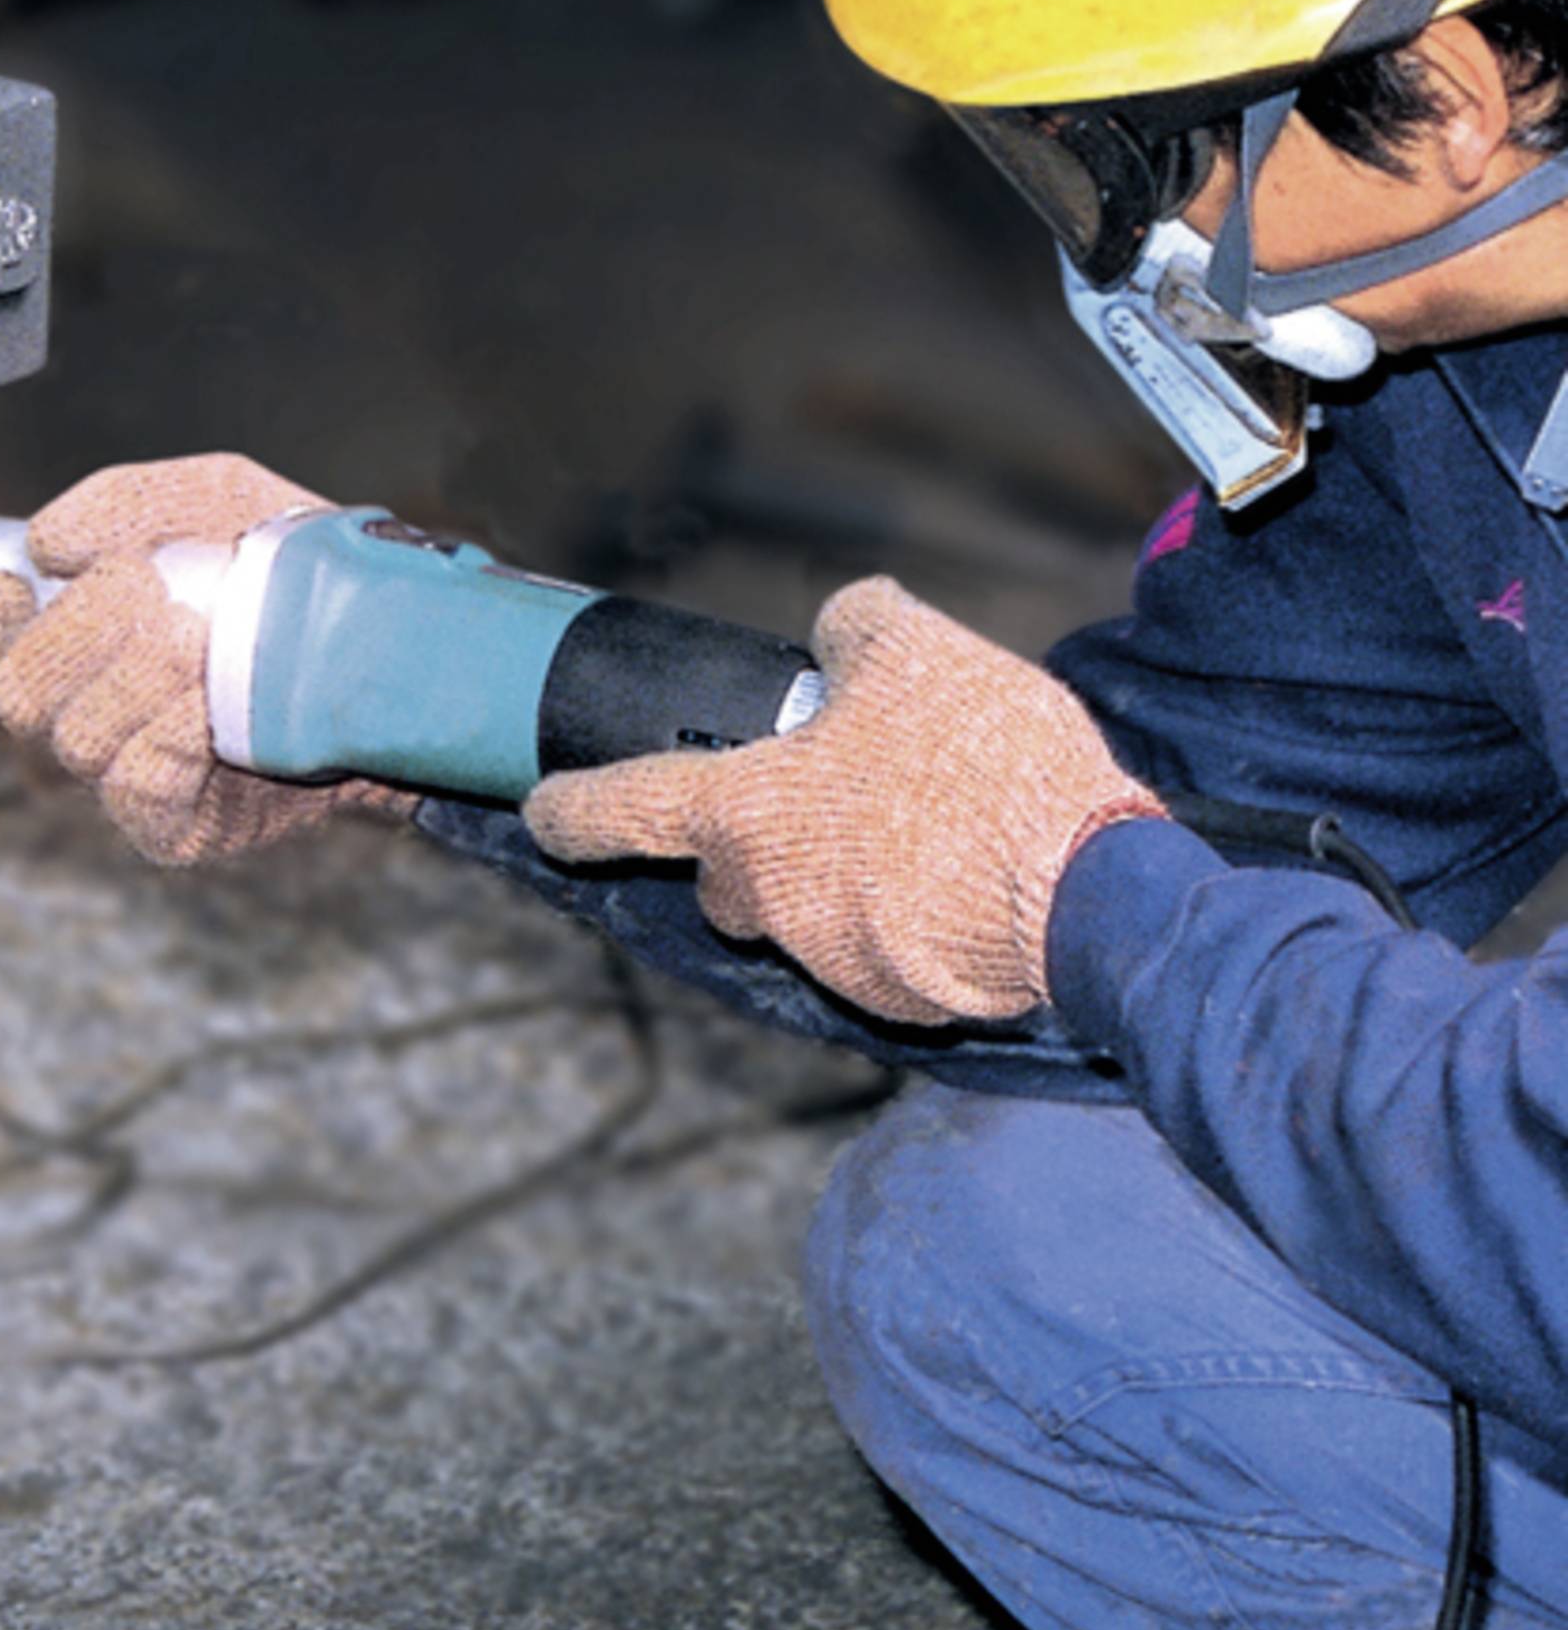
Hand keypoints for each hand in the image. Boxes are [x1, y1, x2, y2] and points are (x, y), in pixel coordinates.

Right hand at [0, 454, 411, 863]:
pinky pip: (136, 781)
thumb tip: (48, 537)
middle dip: (72, 630)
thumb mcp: (215, 500)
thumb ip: (127, 500)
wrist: (384, 647)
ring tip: (202, 635)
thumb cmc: (289, 572)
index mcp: (62, 646)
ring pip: (74, 737)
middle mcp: (78, 718)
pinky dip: (169, 728)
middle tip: (143, 590)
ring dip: (138, 671)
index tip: (20, 581)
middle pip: (8, 696)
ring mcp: (122, 777)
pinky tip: (212, 701)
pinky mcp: (173, 824)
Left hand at [523, 577, 1163, 1024]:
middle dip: (757, 842)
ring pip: (808, 911)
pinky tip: (967, 877)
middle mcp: (769, 899)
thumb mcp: (917, 651)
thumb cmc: (984, 765)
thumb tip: (840, 627)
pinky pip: (880, 949)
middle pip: (727, 874)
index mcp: (746, 814)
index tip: (540, 810)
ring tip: (931, 824)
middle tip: (835, 791)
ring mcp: (831, 960)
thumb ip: (857, 627)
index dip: (573, 806)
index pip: (626, 807)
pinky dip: (906, 918)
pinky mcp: (898, 1003)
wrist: (1089, 891)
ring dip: (844, 874)